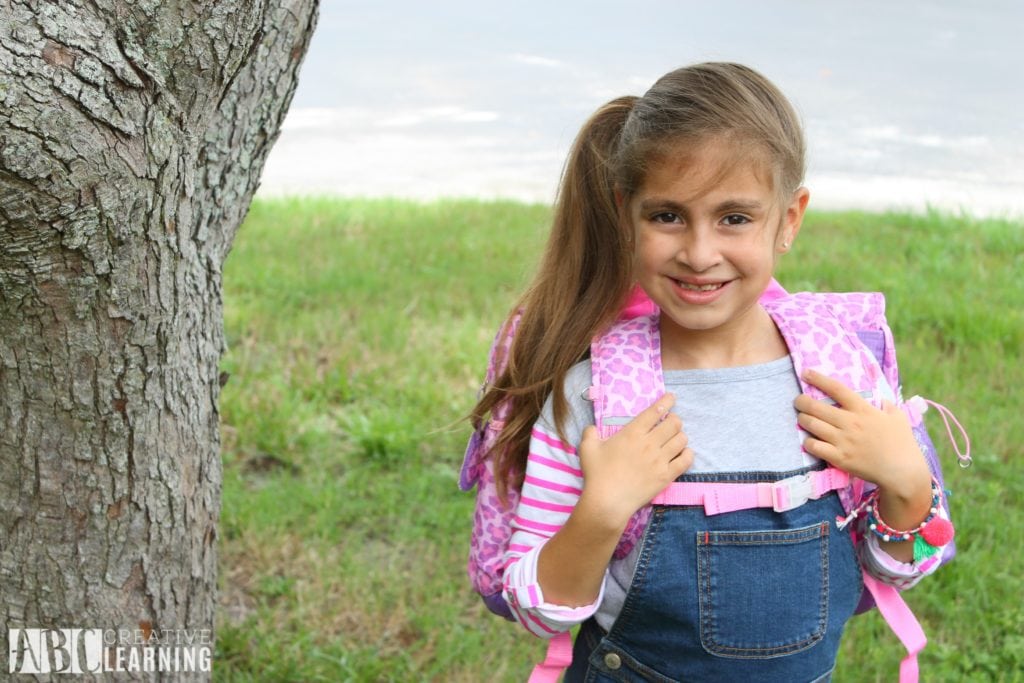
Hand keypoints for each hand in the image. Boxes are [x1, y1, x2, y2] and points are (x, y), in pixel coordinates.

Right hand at [577, 393, 693, 527]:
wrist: (608, 501)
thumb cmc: (597, 474)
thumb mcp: (587, 449)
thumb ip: (590, 434)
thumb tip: (592, 429)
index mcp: (632, 433)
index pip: (655, 411)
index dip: (666, 401)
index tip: (671, 398)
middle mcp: (649, 443)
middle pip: (673, 423)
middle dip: (674, 419)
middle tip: (671, 422)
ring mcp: (660, 459)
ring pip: (681, 439)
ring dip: (680, 436)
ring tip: (676, 438)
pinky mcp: (666, 475)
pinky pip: (686, 460)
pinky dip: (687, 454)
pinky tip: (684, 453)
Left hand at [794, 370, 929, 499]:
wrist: (903, 471)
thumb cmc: (902, 443)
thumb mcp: (898, 416)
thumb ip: (886, 404)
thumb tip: (878, 398)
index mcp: (863, 410)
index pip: (836, 389)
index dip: (818, 379)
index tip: (806, 373)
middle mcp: (850, 422)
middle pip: (816, 406)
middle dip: (801, 401)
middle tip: (798, 401)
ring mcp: (843, 441)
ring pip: (811, 425)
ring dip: (803, 419)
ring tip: (802, 418)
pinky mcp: (839, 458)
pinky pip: (814, 446)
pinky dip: (808, 441)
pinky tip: (810, 440)